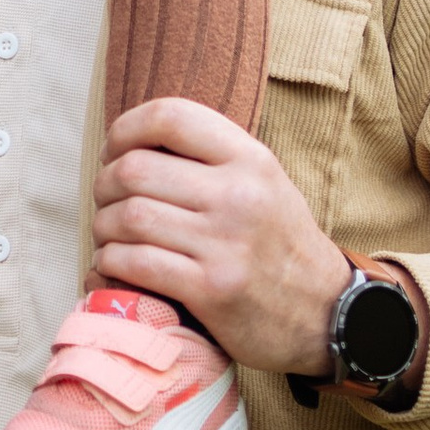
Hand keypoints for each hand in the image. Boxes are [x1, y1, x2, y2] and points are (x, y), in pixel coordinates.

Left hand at [91, 98, 353, 375]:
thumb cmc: (279, 244)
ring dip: (103, 227)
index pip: (171, 117)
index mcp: (250, 159)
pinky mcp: (211, 290)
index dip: (127, 128)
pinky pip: (135, 263)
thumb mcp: (263, 183)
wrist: (325, 313)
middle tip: (107, 201)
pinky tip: (112, 266)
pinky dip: (110, 263)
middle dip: (105, 185)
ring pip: (129, 217)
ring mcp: (224, 244)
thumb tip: (135, 141)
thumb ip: (211, 158)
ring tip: (108, 236)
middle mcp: (238, 195)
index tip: (115, 149)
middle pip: (135, 169)